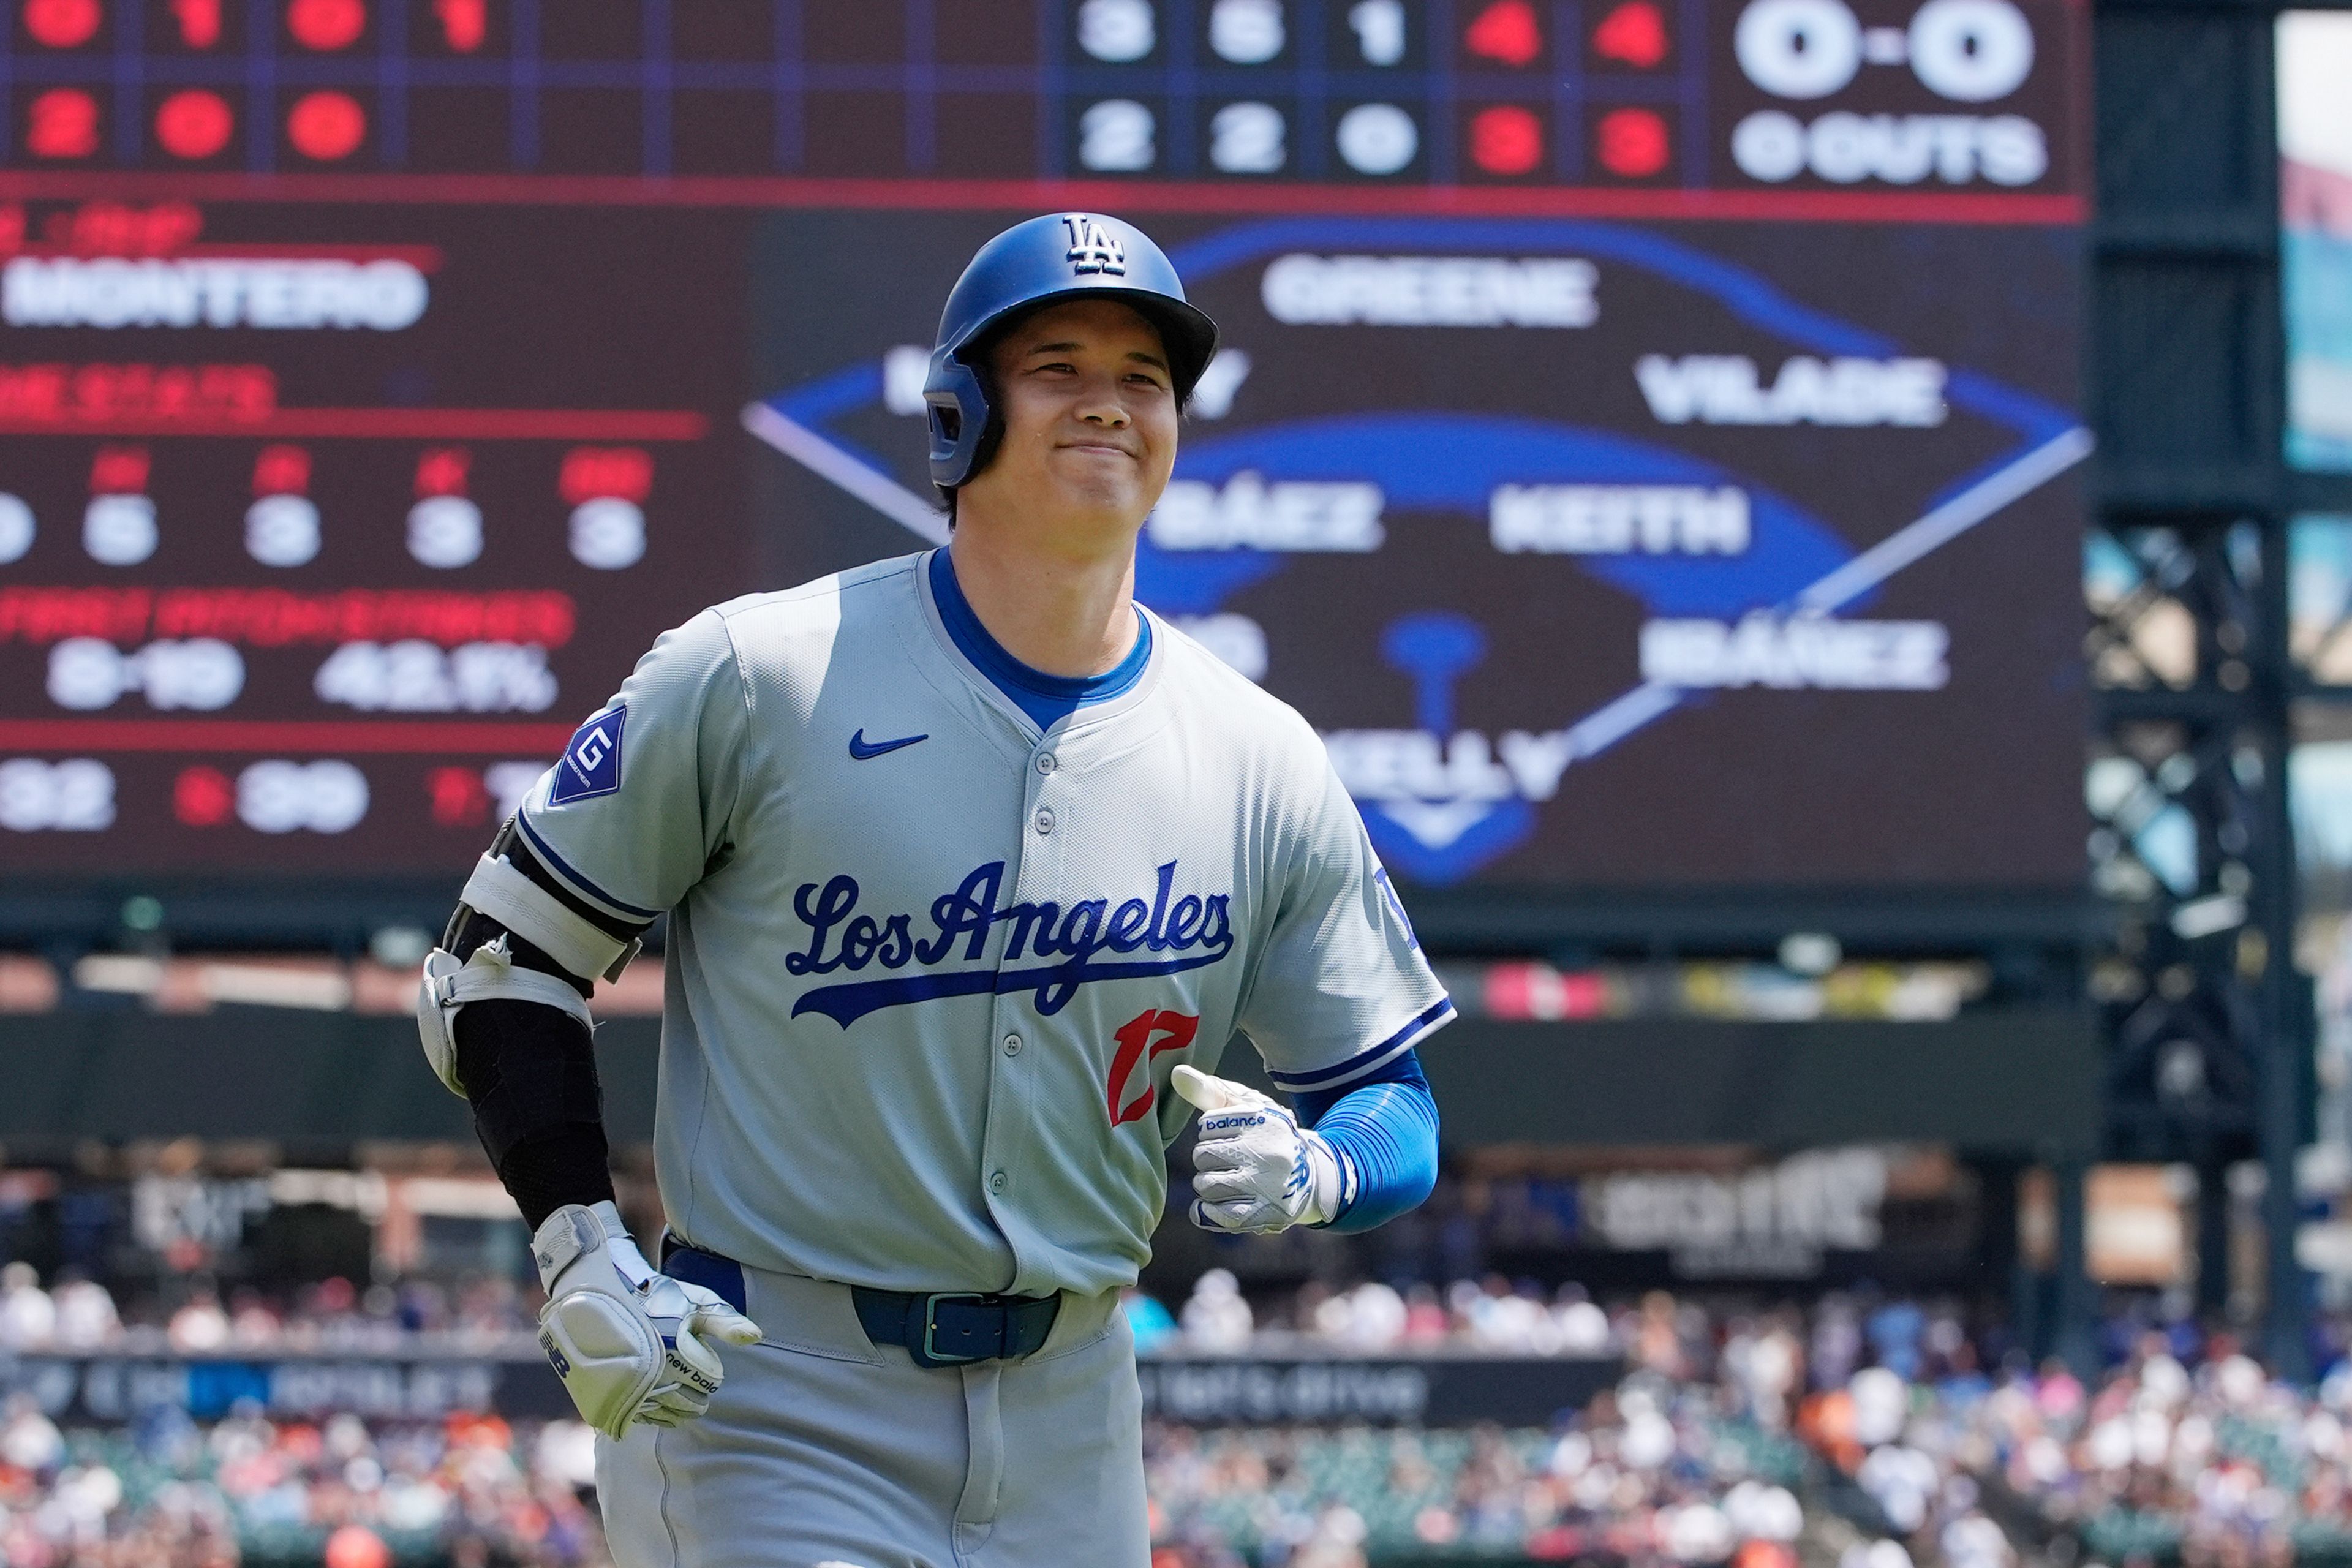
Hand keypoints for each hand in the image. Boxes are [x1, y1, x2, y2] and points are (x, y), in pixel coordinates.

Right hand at [531, 1202, 761, 1439]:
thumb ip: (725, 1321)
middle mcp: (646, 1375)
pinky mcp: (599, 1397)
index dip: (710, 1378)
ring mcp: (619, 1389)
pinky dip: (642, 1412)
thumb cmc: (655, 1293)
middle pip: (684, 1406)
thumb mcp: (694, 1301)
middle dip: (692, 1397)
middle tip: (690, 1384)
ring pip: (659, 1415)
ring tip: (670, 1390)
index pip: (707, 1387)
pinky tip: (647, 1396)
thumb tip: (757, 1337)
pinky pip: (630, 1418)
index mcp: (674, 1353)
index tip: (704, 1367)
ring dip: (669, 1408)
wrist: (598, 1289)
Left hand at [1173, 1065, 1345, 1233]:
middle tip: (1230, 1160)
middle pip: (1203, 1155)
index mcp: (1265, 1120)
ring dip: (1208, 1184)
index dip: (1212, 1132)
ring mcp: (1267, 1186)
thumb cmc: (1266, 1135)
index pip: (1207, 1125)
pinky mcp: (1264, 1215)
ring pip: (1205, 1185)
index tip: (1231, 1135)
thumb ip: (1209, 1089)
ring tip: (1229, 1180)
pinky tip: (1216, 1203)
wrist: (1310, 1177)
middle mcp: (1269, 1152)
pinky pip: (1215, 1215)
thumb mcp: (1246, 1107)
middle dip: (1209, 1159)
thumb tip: (1177, 1073)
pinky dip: (1207, 1211)